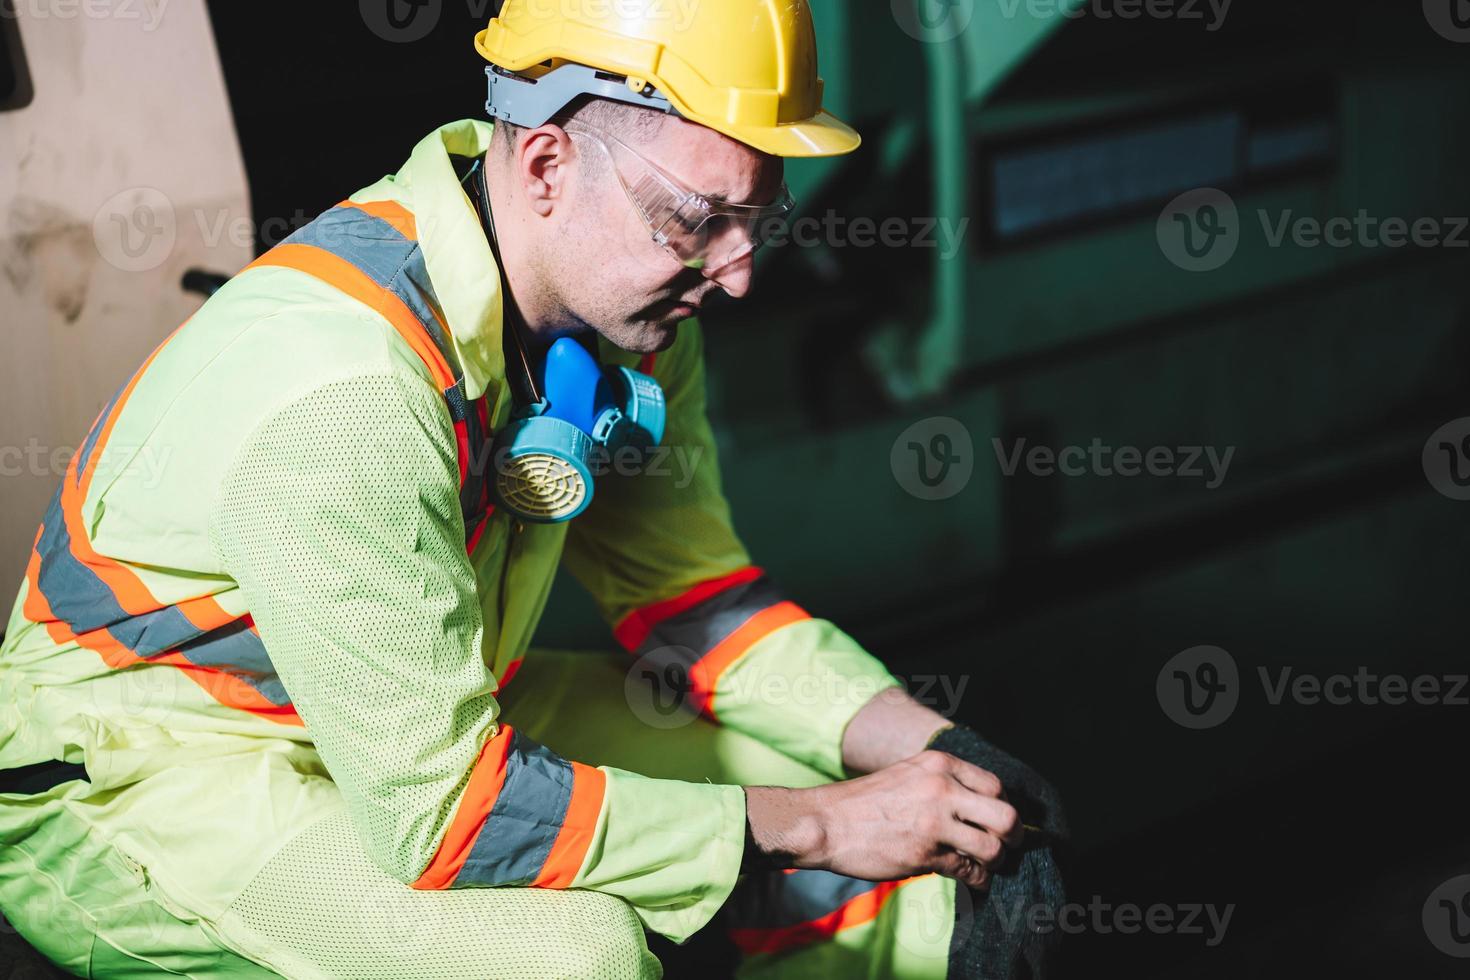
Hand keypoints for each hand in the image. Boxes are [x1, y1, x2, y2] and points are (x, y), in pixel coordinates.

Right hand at [745, 750, 1021, 888]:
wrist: (826, 822)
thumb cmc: (864, 802)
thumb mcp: (908, 774)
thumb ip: (942, 783)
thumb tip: (978, 808)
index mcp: (939, 765)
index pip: (996, 786)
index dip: (1003, 806)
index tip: (999, 821)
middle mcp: (943, 789)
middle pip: (1006, 816)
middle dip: (1014, 836)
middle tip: (1009, 846)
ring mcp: (935, 823)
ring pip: (993, 848)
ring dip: (995, 862)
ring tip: (984, 865)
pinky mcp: (926, 854)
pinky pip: (969, 871)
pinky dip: (976, 880)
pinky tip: (972, 880)